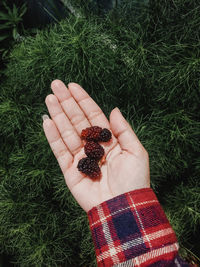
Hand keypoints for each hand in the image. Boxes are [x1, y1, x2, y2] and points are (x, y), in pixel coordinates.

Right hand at [43, 80, 149, 211]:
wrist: (123, 207)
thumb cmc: (134, 180)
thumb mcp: (136, 151)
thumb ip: (123, 130)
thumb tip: (114, 109)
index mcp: (108, 140)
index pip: (93, 115)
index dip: (83, 100)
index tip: (73, 86)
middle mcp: (93, 146)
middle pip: (77, 120)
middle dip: (67, 102)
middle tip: (56, 85)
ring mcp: (80, 157)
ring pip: (66, 131)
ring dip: (58, 114)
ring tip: (49, 98)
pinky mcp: (70, 170)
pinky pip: (59, 150)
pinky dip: (52, 136)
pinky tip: (47, 121)